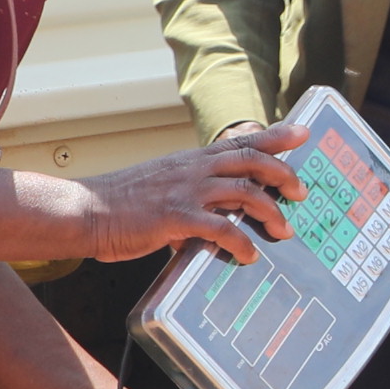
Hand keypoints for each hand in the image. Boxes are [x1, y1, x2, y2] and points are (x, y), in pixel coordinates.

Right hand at [74, 127, 305, 263]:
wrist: (87, 211)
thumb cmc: (122, 204)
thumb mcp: (163, 186)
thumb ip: (193, 196)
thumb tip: (216, 221)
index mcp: (191, 160)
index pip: (241, 141)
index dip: (275, 136)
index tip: (303, 133)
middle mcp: (193, 170)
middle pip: (252, 161)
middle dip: (283, 175)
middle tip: (300, 193)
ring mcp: (186, 191)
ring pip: (244, 192)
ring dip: (270, 212)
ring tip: (282, 231)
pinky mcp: (176, 217)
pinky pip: (221, 228)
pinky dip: (241, 243)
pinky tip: (248, 255)